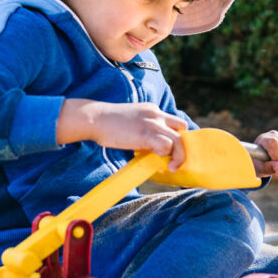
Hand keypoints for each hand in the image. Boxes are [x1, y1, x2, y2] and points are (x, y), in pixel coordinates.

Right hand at [57, 99, 188, 169]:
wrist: (94, 118)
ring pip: (179, 139)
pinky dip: (166, 154)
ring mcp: (153, 123)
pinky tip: (157, 160)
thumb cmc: (108, 125)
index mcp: (153, 111)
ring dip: (178, 155)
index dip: (177, 138)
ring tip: (171, 166)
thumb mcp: (133, 123)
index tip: (172, 151)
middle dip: (182, 146)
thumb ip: (145, 132)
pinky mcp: (146, 133)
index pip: (175, 122)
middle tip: (175, 160)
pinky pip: (166, 145)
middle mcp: (156, 114)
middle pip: (183, 128)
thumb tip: (152, 150)